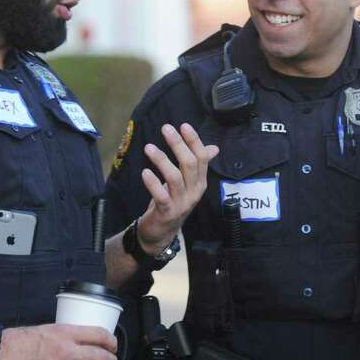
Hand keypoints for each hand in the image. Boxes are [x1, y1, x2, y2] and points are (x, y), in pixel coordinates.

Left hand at [136, 123, 219, 251]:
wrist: (161, 233)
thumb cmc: (173, 203)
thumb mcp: (187, 183)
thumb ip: (197, 165)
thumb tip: (214, 148)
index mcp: (200, 182)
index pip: (202, 158)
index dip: (194, 141)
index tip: (183, 125)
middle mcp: (194, 191)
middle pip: (190, 164)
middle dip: (178, 145)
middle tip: (165, 128)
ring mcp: (182, 203)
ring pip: (175, 178)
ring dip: (162, 160)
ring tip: (149, 148)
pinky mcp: (167, 212)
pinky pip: (162, 196)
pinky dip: (153, 183)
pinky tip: (145, 172)